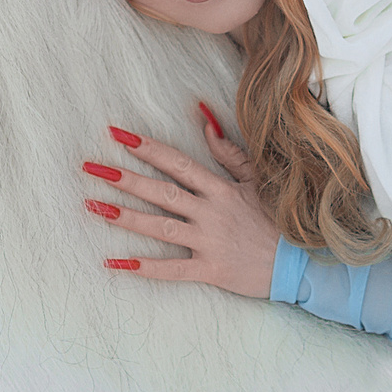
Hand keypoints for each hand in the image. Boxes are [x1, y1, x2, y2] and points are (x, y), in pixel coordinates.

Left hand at [81, 102, 278, 297]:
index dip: (147, 148)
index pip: (177, 163)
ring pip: (160, 227)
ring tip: (93, 206)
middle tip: (91, 168)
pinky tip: (115, 264)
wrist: (300, 263)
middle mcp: (211, 212)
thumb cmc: (278, 219)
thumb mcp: (257, 180)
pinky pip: (172, 269)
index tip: (118, 135)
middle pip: (161, 192)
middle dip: (125, 179)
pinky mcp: (210, 270)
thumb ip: (230, 154)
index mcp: (221, 189)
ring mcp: (209, 242)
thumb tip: (204, 122)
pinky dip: (144, 268)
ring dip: (126, 217)